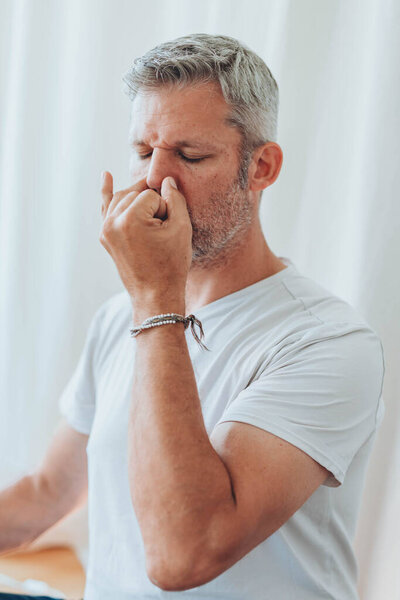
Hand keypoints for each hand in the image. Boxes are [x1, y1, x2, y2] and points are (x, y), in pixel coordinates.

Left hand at [99, 172, 192, 301]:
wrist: (155, 295)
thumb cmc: (171, 265)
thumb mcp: (181, 228)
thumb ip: (175, 198)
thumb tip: (166, 180)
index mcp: (129, 219)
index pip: (151, 194)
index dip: (166, 209)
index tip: (167, 232)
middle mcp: (112, 222)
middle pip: (136, 193)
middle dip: (152, 206)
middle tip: (162, 230)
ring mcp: (105, 230)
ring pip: (123, 198)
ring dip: (139, 201)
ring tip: (154, 216)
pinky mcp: (105, 236)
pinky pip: (105, 208)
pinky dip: (106, 192)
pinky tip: (106, 175)